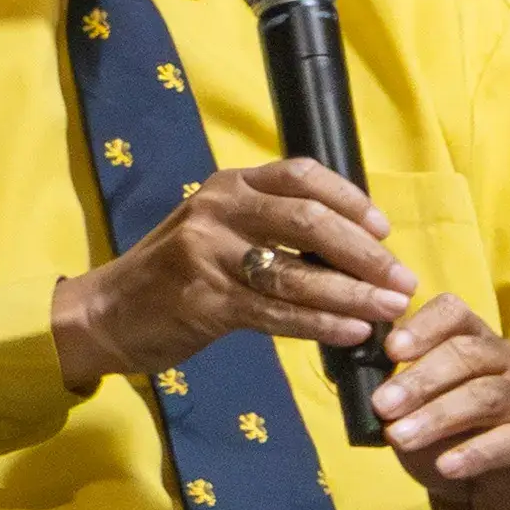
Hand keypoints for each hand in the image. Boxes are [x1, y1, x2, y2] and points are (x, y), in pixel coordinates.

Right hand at [48, 156, 411, 388]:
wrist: (107, 312)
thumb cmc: (174, 273)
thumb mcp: (216, 230)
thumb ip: (270, 228)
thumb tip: (351, 250)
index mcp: (227, 186)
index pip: (301, 175)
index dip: (350, 199)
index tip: (383, 229)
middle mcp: (217, 211)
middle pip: (308, 221)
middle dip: (364, 253)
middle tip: (402, 279)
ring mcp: (207, 256)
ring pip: (297, 274)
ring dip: (352, 295)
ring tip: (389, 310)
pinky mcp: (204, 302)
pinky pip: (276, 314)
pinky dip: (320, 324)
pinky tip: (351, 334)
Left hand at [377, 293, 509, 509]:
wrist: (495, 480)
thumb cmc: (449, 433)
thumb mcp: (415, 408)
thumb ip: (392, 392)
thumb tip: (359, 384)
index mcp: (473, 337)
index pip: (453, 313)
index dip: (422, 327)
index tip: (391, 349)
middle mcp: (505, 358)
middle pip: (466, 354)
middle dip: (420, 379)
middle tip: (382, 405)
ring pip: (484, 396)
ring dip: (438, 416)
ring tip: (400, 437)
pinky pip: (507, 441)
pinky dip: (474, 453)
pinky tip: (447, 466)